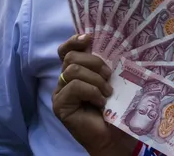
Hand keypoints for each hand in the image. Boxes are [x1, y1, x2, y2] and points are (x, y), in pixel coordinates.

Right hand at [52, 34, 136, 155]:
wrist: (113, 135)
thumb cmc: (114, 107)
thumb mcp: (109, 79)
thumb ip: (102, 64)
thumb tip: (103, 43)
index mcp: (75, 71)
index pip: (66, 50)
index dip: (74, 41)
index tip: (89, 38)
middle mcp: (64, 80)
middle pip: (71, 57)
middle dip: (94, 62)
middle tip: (109, 76)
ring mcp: (60, 92)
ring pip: (73, 70)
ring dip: (95, 79)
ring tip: (107, 92)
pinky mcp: (59, 105)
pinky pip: (74, 87)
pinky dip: (91, 91)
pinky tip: (100, 102)